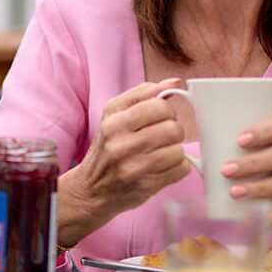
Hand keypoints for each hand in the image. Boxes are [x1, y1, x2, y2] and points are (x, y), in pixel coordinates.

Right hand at [59, 79, 192, 243]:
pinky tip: (162, 167)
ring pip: (179, 150)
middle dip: (173, 132)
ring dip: (175, 151)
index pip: (159, 105)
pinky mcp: (146, 186)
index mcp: (114, 121)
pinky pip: (181, 169)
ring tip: (160, 153)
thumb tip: (174, 82)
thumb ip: (143, 95)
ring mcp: (133, 167)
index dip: (166, 111)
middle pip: (172, 128)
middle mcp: (121, 144)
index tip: (161, 117)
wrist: (90, 189)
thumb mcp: (114, 115)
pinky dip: (177, 168)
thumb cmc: (106, 149)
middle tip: (162, 137)